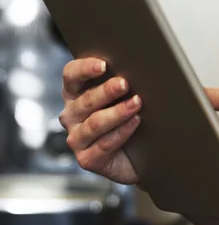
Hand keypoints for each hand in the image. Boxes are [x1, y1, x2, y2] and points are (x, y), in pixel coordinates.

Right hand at [59, 58, 142, 183]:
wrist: (140, 155)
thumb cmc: (130, 117)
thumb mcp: (124, 96)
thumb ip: (121, 82)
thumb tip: (138, 66)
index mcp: (75, 93)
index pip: (71, 75)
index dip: (85, 68)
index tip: (104, 65)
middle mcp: (72, 115)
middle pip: (85, 100)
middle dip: (106, 91)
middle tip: (125, 83)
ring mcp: (77, 139)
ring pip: (95, 123)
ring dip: (117, 112)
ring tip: (136, 103)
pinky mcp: (87, 159)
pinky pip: (104, 144)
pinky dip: (122, 131)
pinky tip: (135, 122)